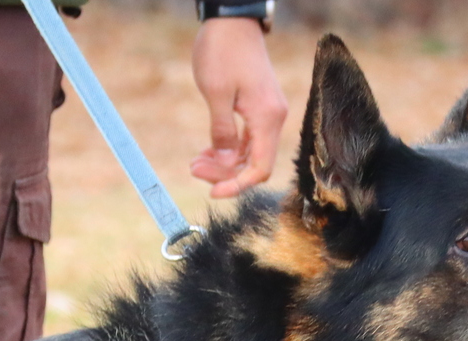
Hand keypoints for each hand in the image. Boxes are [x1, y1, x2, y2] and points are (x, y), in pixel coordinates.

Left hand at [190, 18, 288, 198]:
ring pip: (250, 153)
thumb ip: (223, 131)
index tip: (212, 191)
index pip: (259, 168)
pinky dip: (229, 148)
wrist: (233, 21)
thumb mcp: (216, 93)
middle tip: (194, 168)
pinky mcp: (259, 107)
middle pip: (255, 164)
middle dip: (225, 173)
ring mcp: (267, 113)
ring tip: (196, 161)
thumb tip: (226, 161)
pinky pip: (248, 139)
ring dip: (224, 162)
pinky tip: (208, 150)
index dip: (237, 185)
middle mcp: (273, 118)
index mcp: (267, 117)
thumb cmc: (223, 51)